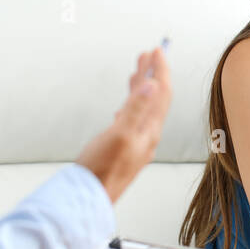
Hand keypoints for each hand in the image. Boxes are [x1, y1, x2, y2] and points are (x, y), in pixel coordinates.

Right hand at [77, 47, 172, 203]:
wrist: (88, 197)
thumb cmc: (102, 170)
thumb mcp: (120, 135)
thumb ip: (136, 110)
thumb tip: (153, 85)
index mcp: (149, 130)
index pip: (162, 94)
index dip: (161, 70)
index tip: (158, 51)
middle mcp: (147, 135)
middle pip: (155, 98)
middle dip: (153, 74)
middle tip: (150, 53)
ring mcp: (136, 142)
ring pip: (143, 108)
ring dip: (142, 87)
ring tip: (138, 69)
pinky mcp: (124, 148)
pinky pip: (133, 120)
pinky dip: (131, 105)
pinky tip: (125, 105)